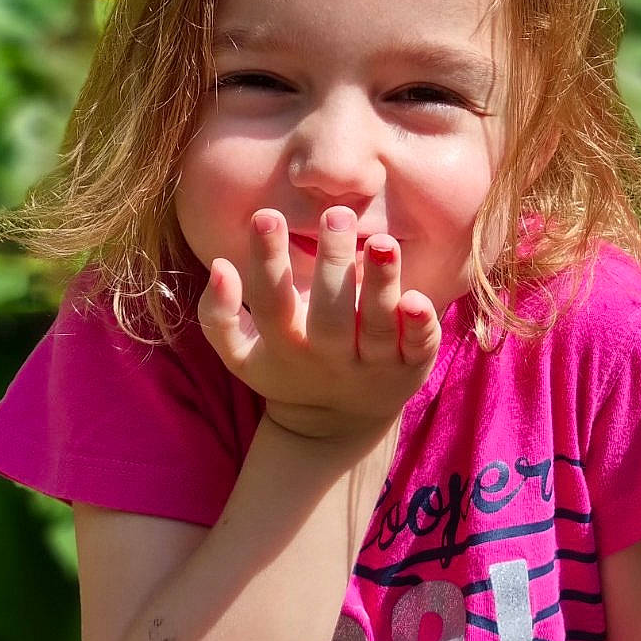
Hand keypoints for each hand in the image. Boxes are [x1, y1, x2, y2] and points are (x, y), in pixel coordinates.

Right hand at [196, 206, 442, 440]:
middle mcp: (330, 357)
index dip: (267, 261)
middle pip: (331, 315)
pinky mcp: (411, 367)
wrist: (336, 426)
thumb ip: (219, 313)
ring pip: (379, 327)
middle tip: (337, 214)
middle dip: (333, 264)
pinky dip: (421, 325)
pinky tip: (416, 296)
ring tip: (382, 242)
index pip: (272, 302)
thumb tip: (220, 265)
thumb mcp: (241, 353)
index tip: (266, 214)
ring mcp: (374, 365)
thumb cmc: (286, 367)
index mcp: (285, 347)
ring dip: (381, 285)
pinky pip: (419, 347)